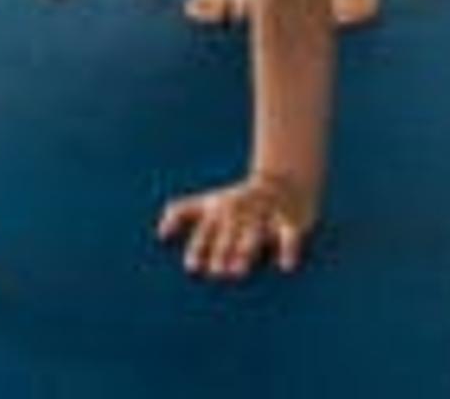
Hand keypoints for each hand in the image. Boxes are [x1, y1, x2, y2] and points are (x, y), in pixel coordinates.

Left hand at [156, 172, 318, 278]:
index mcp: (221, 211)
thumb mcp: (208, 202)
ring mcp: (266, 215)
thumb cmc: (238, 199)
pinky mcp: (290, 219)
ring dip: (246, 249)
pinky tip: (286, 266)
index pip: (207, 231)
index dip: (200, 248)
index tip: (193, 267)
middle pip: (230, 233)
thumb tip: (160, 233)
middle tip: (217, 271)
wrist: (284, 178)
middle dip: (223, 250)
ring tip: (239, 271)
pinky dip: (288, 249)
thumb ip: (181, 212)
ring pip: (255, 233)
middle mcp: (242, 212)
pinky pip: (290, 235)